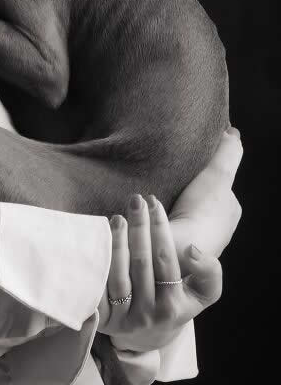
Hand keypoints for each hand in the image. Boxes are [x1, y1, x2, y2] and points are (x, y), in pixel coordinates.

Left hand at [97, 193, 222, 352]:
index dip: (160, 229)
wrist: (146, 336)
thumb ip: (209, 273)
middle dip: (139, 226)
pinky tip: (100, 238)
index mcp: (173, 308)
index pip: (165, 260)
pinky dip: (99, 260)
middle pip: (141, 263)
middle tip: (137, 200)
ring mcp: (122, 318)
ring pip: (118, 274)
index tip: (155, 203)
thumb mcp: (200, 295)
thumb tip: (193, 250)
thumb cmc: (174, 303)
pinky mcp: (101, 317)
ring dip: (118, 241)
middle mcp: (148, 315)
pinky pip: (98, 285)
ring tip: (119, 217)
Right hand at [168, 127, 242, 260]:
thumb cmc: (201, 214)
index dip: (205, 175)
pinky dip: (162, 220)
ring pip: (186, 216)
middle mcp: (218, 230)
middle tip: (169, 180)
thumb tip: (233, 133)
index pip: (219, 187)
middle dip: (188, 192)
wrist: (177, 249)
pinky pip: (170, 229)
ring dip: (173, 206)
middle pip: (201, 201)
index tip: (190, 168)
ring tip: (155, 195)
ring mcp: (197, 243)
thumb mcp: (218, 175)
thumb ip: (227, 153)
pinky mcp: (177, 250)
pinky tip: (151, 213)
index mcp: (230, 212)